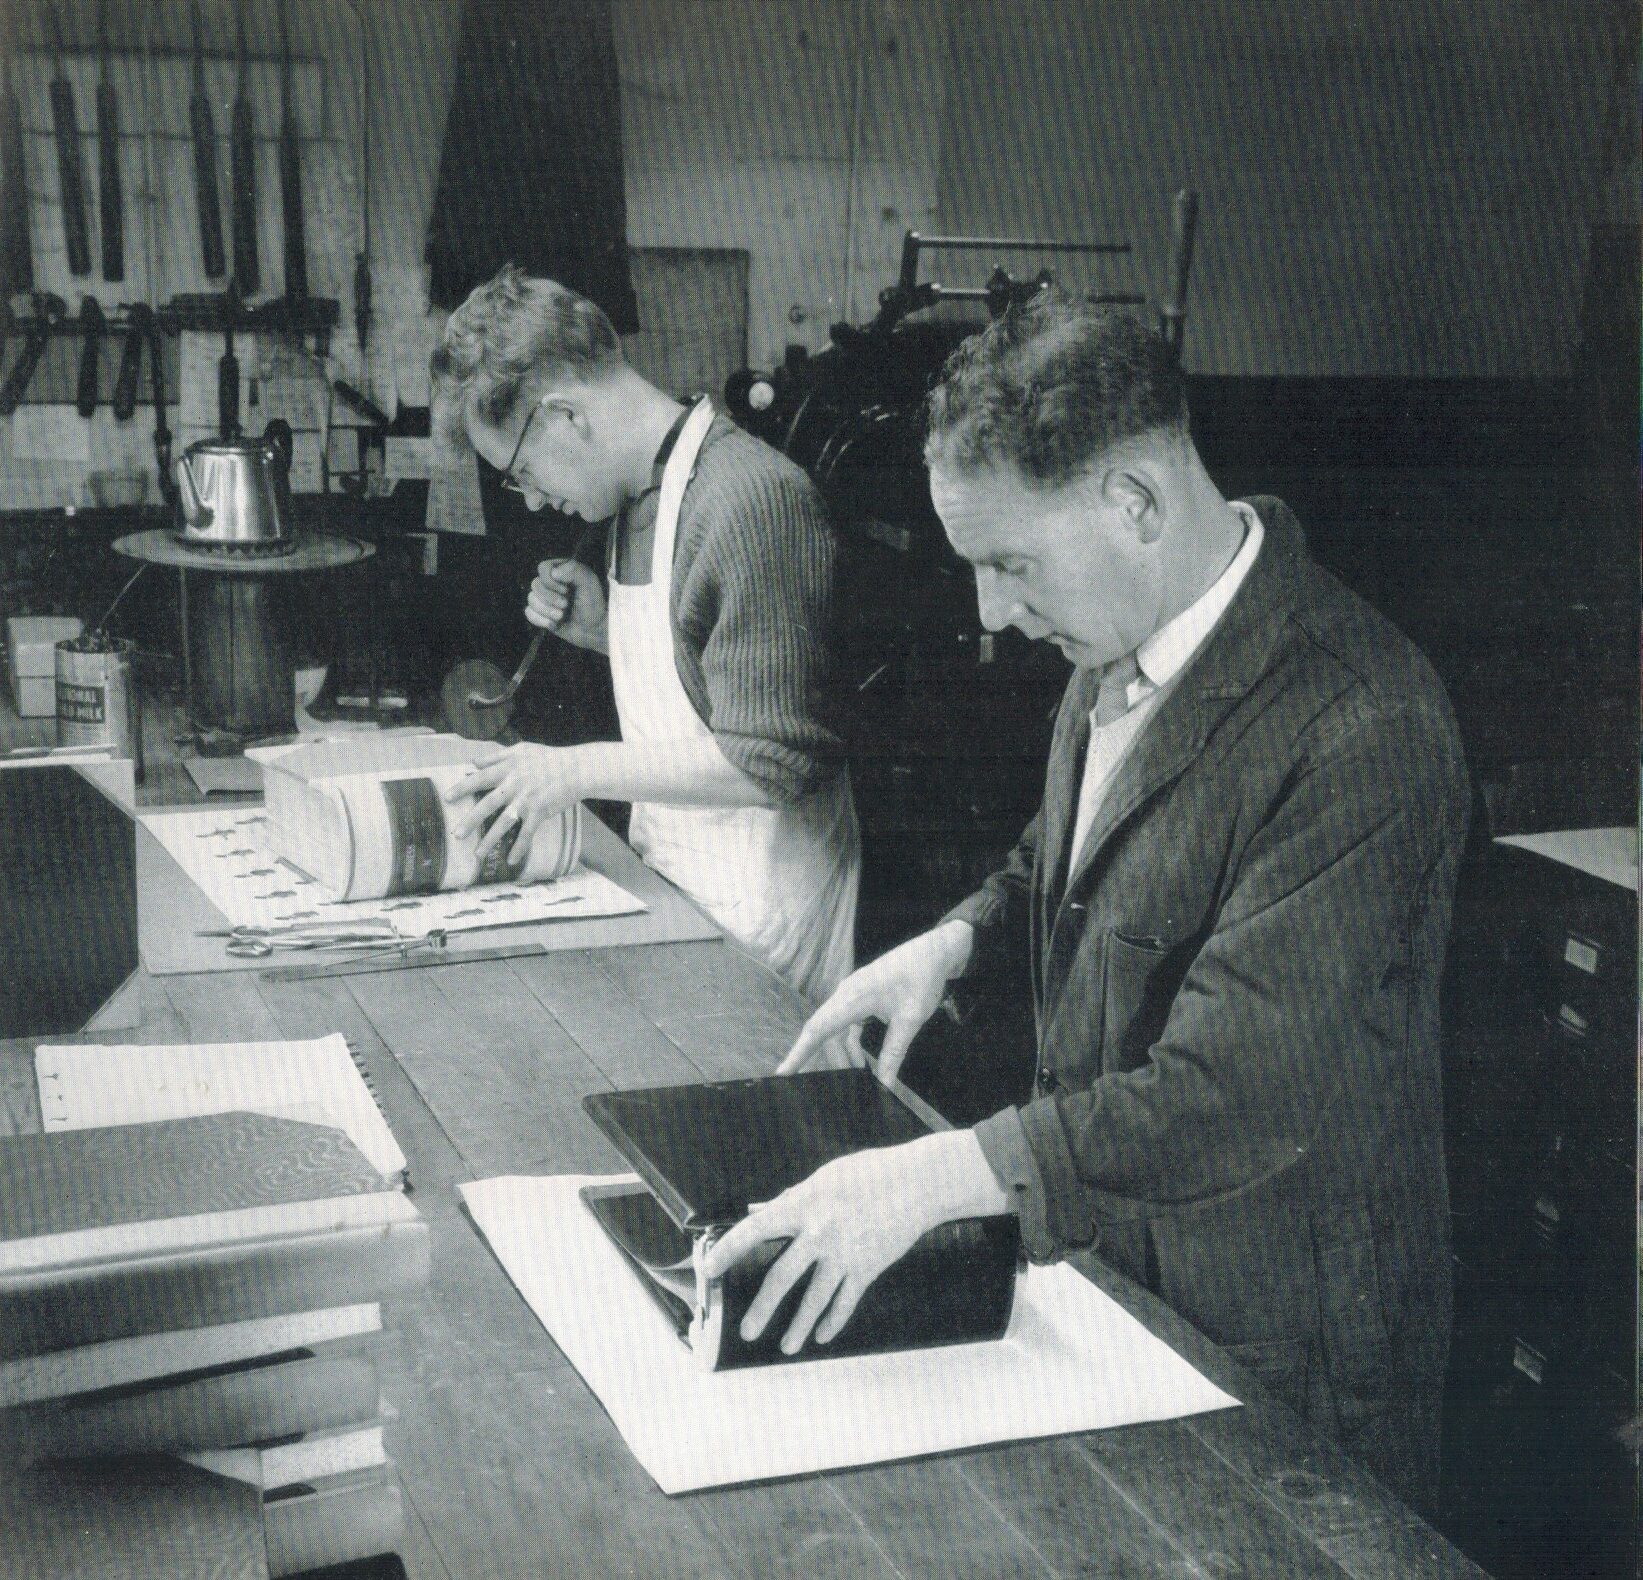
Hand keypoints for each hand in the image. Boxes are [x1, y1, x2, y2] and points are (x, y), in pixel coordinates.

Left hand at [443, 742, 583, 862]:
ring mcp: (527, 799)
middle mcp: (514, 784)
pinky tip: (511, 860)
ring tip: (477, 854)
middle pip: (487, 804)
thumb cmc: (549, 758)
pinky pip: (527, 833)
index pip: (480, 778)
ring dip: (490, 839)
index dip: (463, 787)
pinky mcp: (540, 812)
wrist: (577, 768)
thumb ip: (496, 755)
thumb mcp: (522, 749)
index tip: (447, 798)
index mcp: (508, 768)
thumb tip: (473, 761)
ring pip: (504, 822)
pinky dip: (520, 847)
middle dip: (470, 820)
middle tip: (456, 834)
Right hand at [527, 558, 606, 651]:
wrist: (594, 630)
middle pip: (535, 584)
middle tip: (566, 605)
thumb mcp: (589, 582)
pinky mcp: (541, 614)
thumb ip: (574, 570)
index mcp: (562, 571)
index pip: (543, 568)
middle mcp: (551, 583)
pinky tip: (554, 624)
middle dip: (550, 598)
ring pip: (531, 599)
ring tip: (561, 616)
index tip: (566, 590)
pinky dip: (541, 620)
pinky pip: (529, 613)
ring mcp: (545, 599)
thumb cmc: (593, 604)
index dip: (550, 580)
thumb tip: (553, 573)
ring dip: (547, 610)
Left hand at [701, 1131, 1008, 1353]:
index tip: (710, 1267)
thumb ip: (790, 1197)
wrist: (918, 1183)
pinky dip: (834, 1320)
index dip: (730, 1248)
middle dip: (763, 1308)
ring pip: (816, 1299)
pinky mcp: (869, 1266)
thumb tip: (759, 1209)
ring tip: (786, 1348)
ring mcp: (845, 1252)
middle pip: (783, 1276)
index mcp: (803, 1204)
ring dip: (799, 1327)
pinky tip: (822, 1336)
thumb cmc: (869, 1173)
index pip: (756, 1228)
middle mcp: (820, 1232)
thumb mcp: (824, 1178)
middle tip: (746, 1332)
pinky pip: (847, 1301)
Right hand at [778, 920, 974, 1085]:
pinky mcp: (860, 996)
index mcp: (853, 997)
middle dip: (818, 1060)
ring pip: (835, 1030)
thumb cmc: (922, 979)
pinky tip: (860, 1064)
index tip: (782, 1072)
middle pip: (823, 1032)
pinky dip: (850, 1044)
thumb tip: (884, 1086)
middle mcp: (846, 994)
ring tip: (850, 1081)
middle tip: (815, 1089)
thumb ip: (893, 1053)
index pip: (818, 1028)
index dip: (799, 1052)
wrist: (934, 951)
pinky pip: (846, 1024)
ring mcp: (852, 994)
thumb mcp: (910, 1019)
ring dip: (841, 1055)